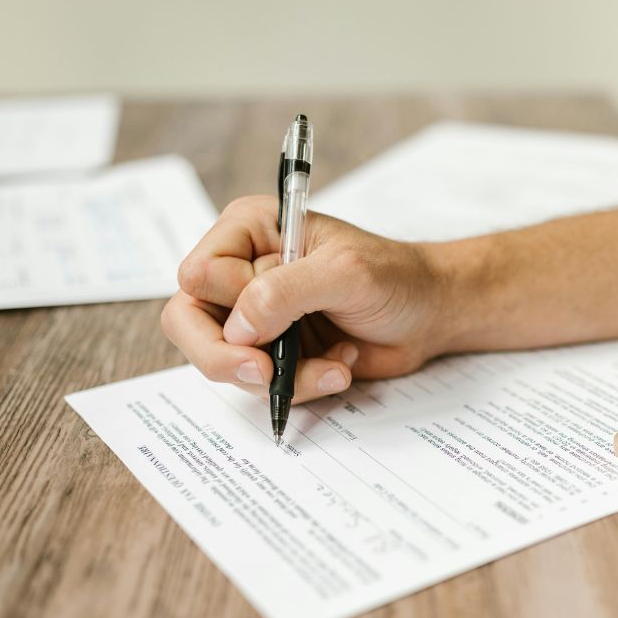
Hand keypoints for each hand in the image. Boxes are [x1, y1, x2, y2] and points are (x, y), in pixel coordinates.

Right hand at [162, 195, 448, 402]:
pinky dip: (301, 386)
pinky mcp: (274, 351)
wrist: (430, 313)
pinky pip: (260, 384)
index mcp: (249, 231)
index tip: (271, 324)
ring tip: (335, 364)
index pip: (197, 275)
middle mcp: (242, 271)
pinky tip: (340, 367)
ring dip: (282, 377)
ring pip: (224, 361)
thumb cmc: (394, 276)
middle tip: (267, 374)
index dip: (228, 306)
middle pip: (188, 323)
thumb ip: (284, 292)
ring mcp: (256, 315)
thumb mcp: (344, 272)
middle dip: (227, 358)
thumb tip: (236, 328)